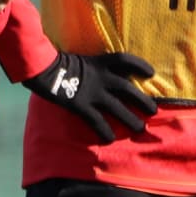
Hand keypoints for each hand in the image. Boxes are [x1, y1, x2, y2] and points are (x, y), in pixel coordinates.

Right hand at [24, 51, 156, 142]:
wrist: (41, 67)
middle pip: (127, 88)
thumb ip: (92, 65)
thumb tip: (101, 73)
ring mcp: (91, 92)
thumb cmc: (57, 60)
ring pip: (117, 107)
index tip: (151, 73)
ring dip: (130, 119)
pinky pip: (96, 120)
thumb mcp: (80, 57)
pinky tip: (111, 139)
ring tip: (140, 128)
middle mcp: (100, 77)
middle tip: (154, 111)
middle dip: (142, 100)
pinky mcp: (80, 104)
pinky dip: (104, 130)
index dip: (140, 65)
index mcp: (100, 62)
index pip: (125, 60)